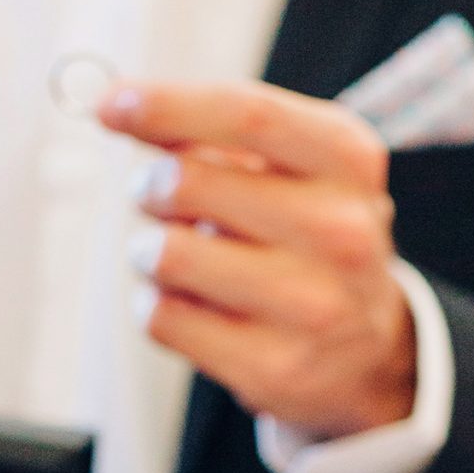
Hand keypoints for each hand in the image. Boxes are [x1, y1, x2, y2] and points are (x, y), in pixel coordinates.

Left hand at [100, 81, 416, 442]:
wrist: (365, 349)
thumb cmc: (306, 237)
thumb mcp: (293, 167)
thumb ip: (219, 132)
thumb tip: (120, 107)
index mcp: (348, 162)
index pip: (248, 115)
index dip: (167, 105)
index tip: (108, 104)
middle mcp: (341, 232)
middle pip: (190, 183)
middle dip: (150, 186)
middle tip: (157, 198)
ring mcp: (311, 306)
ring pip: (168, 254)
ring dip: (149, 250)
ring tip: (175, 256)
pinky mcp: (273, 368)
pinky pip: (163, 318)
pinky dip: (156, 303)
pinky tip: (188, 304)